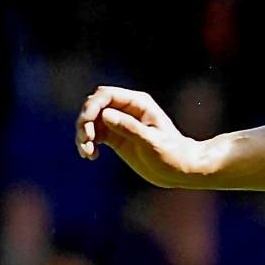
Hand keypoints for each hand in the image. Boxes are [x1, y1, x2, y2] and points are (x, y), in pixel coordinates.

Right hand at [74, 85, 218, 186]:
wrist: (181, 170)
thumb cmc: (173, 154)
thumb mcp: (152, 142)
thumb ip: (129, 128)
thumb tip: (105, 115)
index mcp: (138, 103)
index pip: (106, 95)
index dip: (92, 106)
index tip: (87, 125)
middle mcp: (127, 109)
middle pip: (94, 106)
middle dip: (85, 121)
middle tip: (86, 140)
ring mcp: (119, 123)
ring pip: (91, 121)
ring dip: (83, 134)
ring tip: (87, 152)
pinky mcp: (115, 137)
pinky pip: (94, 135)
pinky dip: (87, 143)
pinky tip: (91, 156)